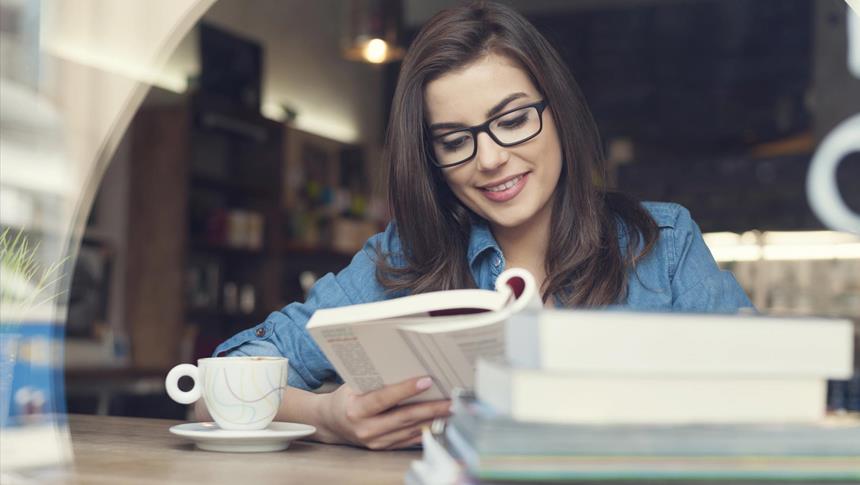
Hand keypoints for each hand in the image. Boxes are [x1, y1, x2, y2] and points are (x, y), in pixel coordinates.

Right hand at [316, 376, 449, 449]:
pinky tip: (440, 423)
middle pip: (404, 417)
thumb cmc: (345, 397)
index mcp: (356, 410)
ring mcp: (375, 442)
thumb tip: (408, 365)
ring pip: (410, 430)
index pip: (384, 399)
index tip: (427, 380)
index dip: (406, 390)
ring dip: (433, 420)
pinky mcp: (383, 448)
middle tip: (452, 401)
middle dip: (431, 409)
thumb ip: (376, 380)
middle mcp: (366, 429)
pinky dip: (426, 430)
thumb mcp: (354, 384)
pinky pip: (409, 440)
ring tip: (452, 410)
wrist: (330, 423)